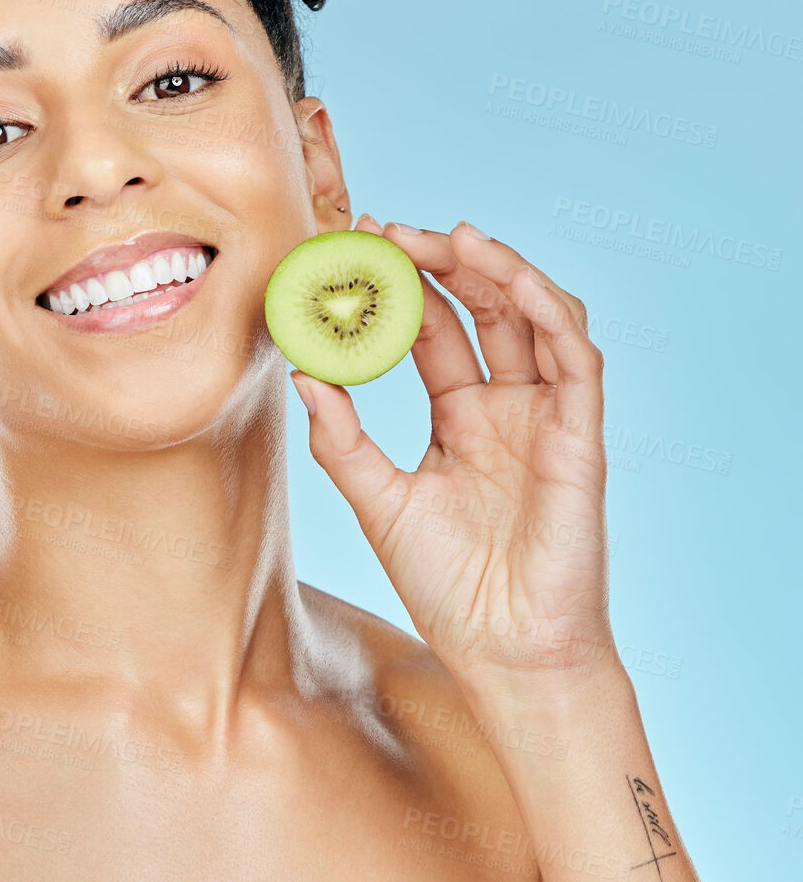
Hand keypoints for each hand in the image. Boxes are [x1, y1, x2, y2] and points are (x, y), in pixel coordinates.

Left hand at [289, 216, 615, 698]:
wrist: (503, 652)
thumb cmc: (446, 587)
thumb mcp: (376, 500)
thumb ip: (340, 439)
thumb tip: (300, 373)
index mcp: (460, 417)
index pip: (432, 328)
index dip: (400, 285)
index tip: (357, 245)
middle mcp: (506, 407)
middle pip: (481, 308)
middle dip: (440, 261)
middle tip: (390, 229)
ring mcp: (546, 418)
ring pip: (534, 317)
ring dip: (497, 269)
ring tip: (448, 236)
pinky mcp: (580, 436)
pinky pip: (576, 359)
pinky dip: (549, 311)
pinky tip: (510, 278)